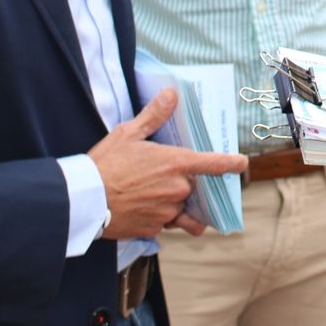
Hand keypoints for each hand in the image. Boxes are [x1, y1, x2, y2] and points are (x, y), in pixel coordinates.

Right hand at [89, 90, 248, 239]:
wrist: (83, 199)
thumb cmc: (105, 164)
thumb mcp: (128, 133)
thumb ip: (154, 116)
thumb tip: (171, 95)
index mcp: (175, 164)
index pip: (214, 164)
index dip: (231, 163)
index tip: (241, 163)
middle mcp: (177, 190)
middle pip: (193, 187)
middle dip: (182, 182)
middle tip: (158, 176)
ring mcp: (166, 212)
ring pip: (181, 209)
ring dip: (174, 204)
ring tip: (154, 197)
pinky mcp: (153, 230)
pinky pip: (164, 224)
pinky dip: (157, 218)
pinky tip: (139, 208)